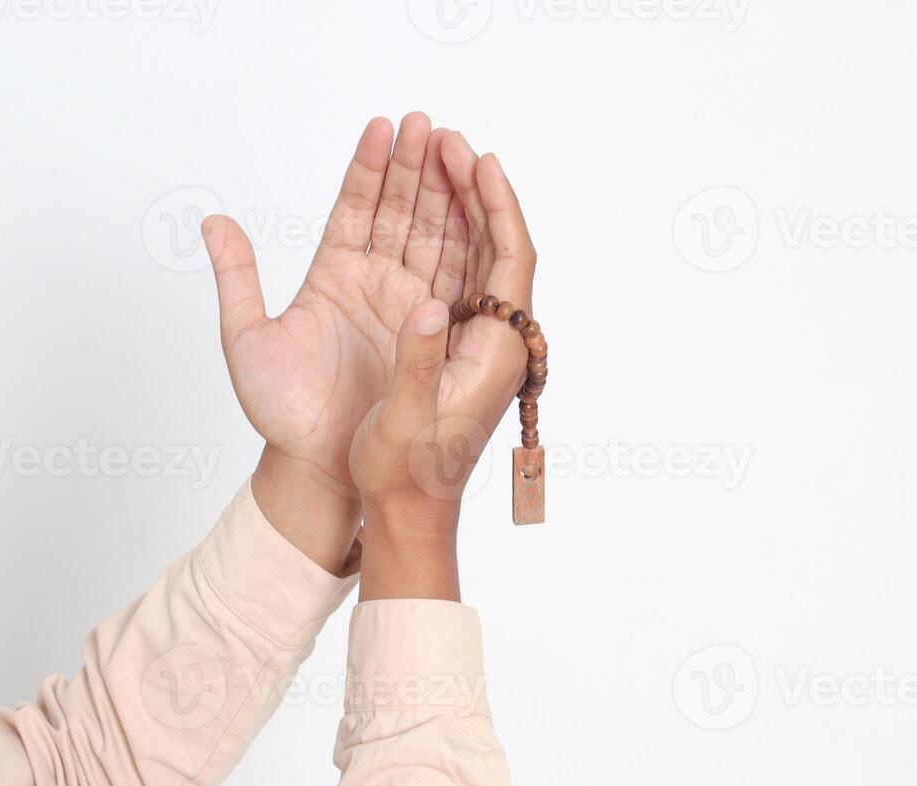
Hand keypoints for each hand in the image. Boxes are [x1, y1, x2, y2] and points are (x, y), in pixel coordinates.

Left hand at [204, 113, 471, 501]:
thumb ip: (237, 278)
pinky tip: (474, 204)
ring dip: (443, 192)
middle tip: (428, 124)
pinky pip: (452, 278)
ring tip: (452, 146)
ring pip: (430, 236)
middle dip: (416, 166)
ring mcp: (405, 306)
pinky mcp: (431, 331)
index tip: (382, 128)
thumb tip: (212, 221)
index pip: (354, 208)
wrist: (317, 467)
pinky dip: (465, 241)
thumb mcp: (246, 339)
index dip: (368, 168)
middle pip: (399, 212)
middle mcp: (373, 285)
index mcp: (331, 277)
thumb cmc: (280, 414)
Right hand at [349, 146, 537, 598]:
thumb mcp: (406, 420)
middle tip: (448, 142)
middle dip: (475, 191)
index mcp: (496, 355)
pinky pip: (456, 277)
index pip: (512, 262)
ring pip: (476, 257)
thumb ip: (419, 362)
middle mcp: (495, 342)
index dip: (498, 206)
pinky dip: (443, 238)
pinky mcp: (452, 348)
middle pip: (497, 248)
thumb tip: (428, 307)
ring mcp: (476, 343)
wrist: (404, 512)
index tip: (480, 161)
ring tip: (435, 160)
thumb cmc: (404, 474)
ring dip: (457, 208)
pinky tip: (425, 213)